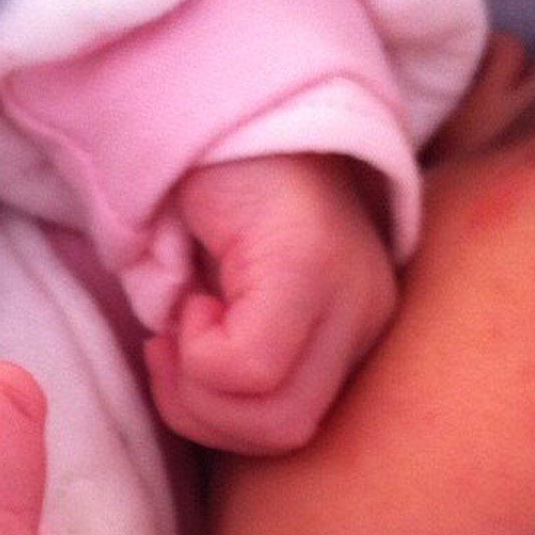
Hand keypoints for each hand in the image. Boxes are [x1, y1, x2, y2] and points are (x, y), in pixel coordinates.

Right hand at [144, 153, 397, 454]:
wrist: (200, 99)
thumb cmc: (206, 197)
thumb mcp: (222, 300)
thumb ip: (233, 363)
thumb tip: (202, 408)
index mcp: (352, 329)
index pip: (293, 433)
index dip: (215, 416)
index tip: (175, 351)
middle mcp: (367, 314)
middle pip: (286, 435)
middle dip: (203, 415)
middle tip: (167, 348)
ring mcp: (348, 290)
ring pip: (272, 417)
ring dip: (195, 386)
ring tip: (181, 317)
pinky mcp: (311, 266)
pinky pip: (248, 367)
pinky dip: (194, 350)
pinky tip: (191, 292)